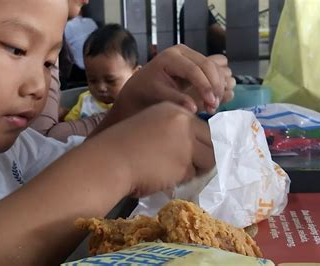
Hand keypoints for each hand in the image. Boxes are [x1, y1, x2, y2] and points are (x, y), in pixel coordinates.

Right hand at [92, 102, 214, 197]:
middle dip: (202, 156)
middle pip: (211, 141)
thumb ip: (173, 130)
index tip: (191, 152)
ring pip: (207, 159)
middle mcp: (183, 122)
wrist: (109, 161)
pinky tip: (163, 176)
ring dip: (194, 168)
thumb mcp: (150, 126)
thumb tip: (196, 145)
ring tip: (172, 171)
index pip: (201, 126)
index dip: (198, 142)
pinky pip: (192, 175)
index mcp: (173, 109)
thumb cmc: (122, 145)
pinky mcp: (184, 164)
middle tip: (187, 165)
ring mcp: (186, 143)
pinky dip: (181, 179)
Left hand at [114, 45, 233, 117]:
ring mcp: (190, 55)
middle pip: (207, 65)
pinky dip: (216, 84)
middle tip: (214, 105)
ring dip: (218, 86)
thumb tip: (193, 108)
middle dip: (214, 86)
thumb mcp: (158, 94)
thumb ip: (176, 99)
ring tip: (214, 105)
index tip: (211, 103)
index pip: (193, 70)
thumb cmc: (146, 90)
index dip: (205, 86)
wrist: (140, 86)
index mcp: (170, 57)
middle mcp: (182, 51)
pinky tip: (214, 99)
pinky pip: (212, 70)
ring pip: (213, 66)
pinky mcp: (195, 62)